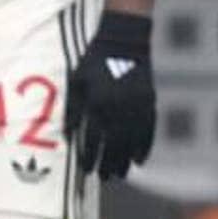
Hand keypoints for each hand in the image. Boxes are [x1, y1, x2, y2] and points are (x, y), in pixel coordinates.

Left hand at [65, 10, 155, 180]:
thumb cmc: (95, 60)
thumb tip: (68, 134)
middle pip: (112, 146)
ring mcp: (135, 106)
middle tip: (103, 178)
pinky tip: (140, 160)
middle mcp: (117, 108)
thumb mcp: (78, 81)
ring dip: (125, 161)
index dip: (89, 157)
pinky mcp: (149, 102)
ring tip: (120, 175)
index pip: (92, 139)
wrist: (124, 40)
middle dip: (107, 165)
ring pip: (131, 142)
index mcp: (97, 103)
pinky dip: (145, 147)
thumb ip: (74, 108)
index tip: (86, 170)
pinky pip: (148, 130)